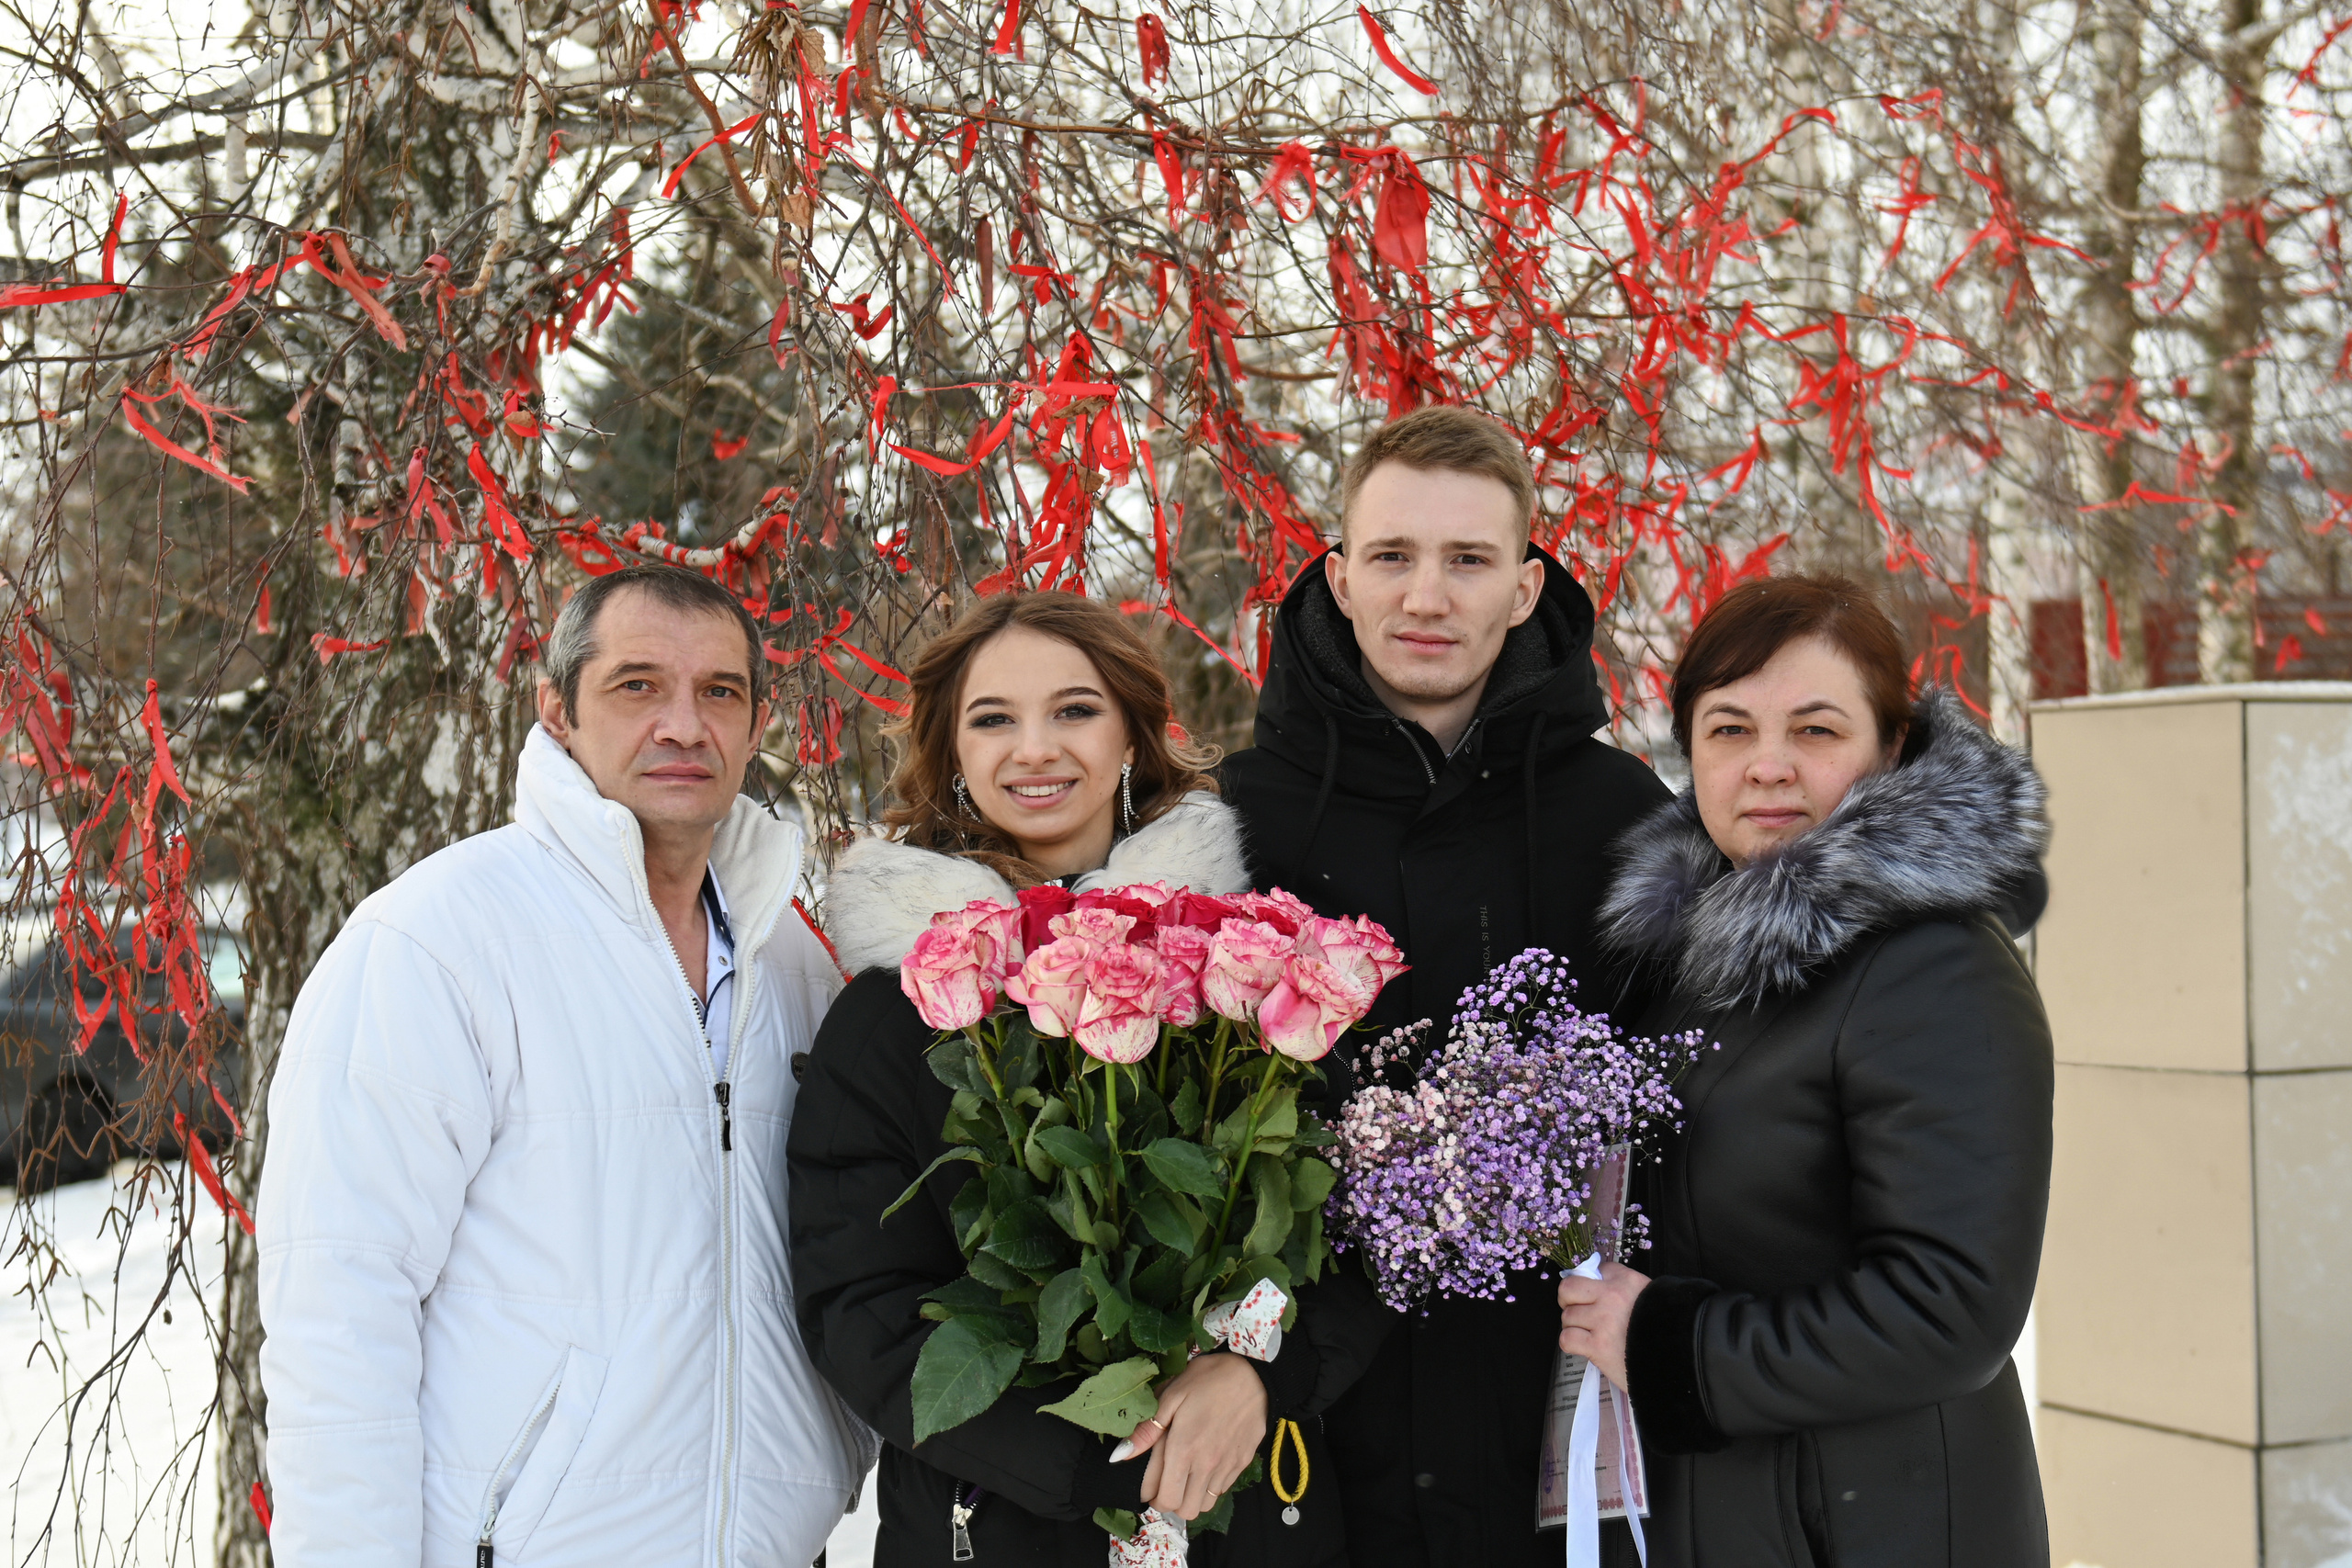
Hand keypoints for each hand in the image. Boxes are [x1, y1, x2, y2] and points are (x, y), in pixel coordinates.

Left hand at [1123, 1354, 1267, 1519]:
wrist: (1254, 1375)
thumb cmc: (1208, 1379)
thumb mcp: (1172, 1395)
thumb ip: (1147, 1430)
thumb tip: (1120, 1455)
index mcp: (1182, 1449)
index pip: (1162, 1497)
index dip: (1149, 1495)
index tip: (1147, 1485)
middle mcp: (1204, 1465)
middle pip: (1183, 1509)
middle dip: (1168, 1501)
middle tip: (1164, 1482)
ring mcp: (1226, 1467)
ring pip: (1203, 1506)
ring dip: (1190, 1497)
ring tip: (1185, 1476)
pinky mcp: (1242, 1464)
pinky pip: (1221, 1491)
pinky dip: (1208, 1487)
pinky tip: (1205, 1465)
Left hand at [1558, 1261, 1650, 1388]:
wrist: (1675, 1360)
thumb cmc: (1661, 1331)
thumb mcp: (1648, 1298)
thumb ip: (1621, 1288)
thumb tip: (1593, 1282)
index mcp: (1626, 1281)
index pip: (1593, 1270)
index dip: (1588, 1285)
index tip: (1590, 1296)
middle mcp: (1612, 1296)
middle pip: (1568, 1288)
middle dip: (1568, 1301)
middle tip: (1579, 1311)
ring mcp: (1604, 1320)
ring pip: (1567, 1316)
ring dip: (1574, 1327)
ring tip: (1591, 1334)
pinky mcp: (1598, 1346)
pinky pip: (1567, 1338)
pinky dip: (1572, 1344)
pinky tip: (1585, 1346)